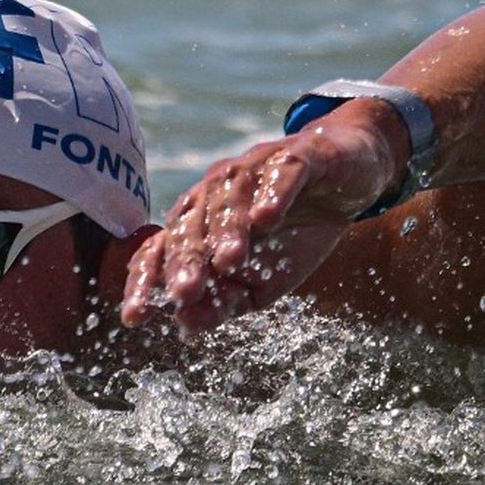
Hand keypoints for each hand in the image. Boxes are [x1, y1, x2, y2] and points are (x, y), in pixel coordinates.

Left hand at [120, 105, 404, 334]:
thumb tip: (185, 327)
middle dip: (186, 259)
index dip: (146, 282)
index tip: (135, 317)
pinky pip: (283, 173)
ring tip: (228, 261)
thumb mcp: (261, 281)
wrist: (349, 177)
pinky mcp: (299, 156)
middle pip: (192, 222)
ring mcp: (256, 168)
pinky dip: (274, 194)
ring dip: (227, 229)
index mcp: (199, 221)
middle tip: (184, 293)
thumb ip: (224, 302)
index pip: (161, 250)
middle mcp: (217, 190)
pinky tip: (267, 219)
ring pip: (231, 196)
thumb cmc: (295, 232)